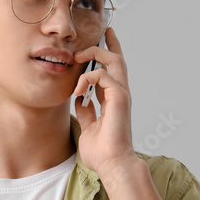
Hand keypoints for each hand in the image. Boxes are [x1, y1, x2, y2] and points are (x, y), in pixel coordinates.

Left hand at [71, 26, 138, 176]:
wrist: (112, 164)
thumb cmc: (102, 152)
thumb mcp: (88, 126)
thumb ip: (86, 112)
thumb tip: (80, 101)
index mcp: (113, 101)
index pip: (112, 72)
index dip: (108, 54)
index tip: (104, 38)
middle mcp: (120, 95)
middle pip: (118, 61)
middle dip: (107, 44)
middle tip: (97, 35)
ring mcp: (121, 95)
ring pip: (114, 62)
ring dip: (95, 55)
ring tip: (78, 57)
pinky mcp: (119, 98)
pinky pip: (103, 75)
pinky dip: (88, 77)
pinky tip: (78, 89)